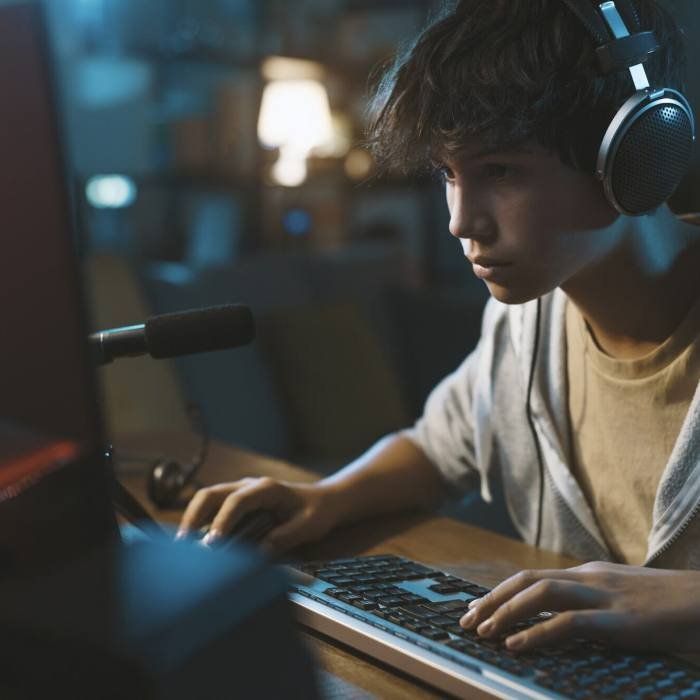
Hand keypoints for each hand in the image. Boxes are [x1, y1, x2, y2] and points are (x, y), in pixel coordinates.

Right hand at [176, 477, 338, 552]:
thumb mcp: (308, 526)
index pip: (237, 501)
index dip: (223, 521)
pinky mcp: (238, 503)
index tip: (212, 543)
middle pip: (212, 494)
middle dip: (194, 516)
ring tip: (182, 548)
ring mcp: (241, 492)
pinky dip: (201, 523)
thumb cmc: (317, 512)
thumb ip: (284, 538)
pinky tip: (196, 544)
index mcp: (267, 489)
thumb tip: (257, 554)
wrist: (324, 500)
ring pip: (208, 499)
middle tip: (183, 544)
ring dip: (193, 520)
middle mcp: (249, 486)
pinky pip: (214, 509)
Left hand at [459, 561, 699, 652]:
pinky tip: (517, 645)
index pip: (532, 577)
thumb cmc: (666, 604)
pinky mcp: (620, 621)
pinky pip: (570, 623)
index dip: (500, 593)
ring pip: (541, 594)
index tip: (476, 608)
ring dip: (506, 613)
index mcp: (587, 574)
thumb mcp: (620, 596)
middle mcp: (589, 578)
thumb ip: (590, 601)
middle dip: (492, 600)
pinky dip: (538, 633)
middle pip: (527, 581)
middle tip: (467, 620)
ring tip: (484, 632)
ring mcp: (604, 596)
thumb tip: (558, 619)